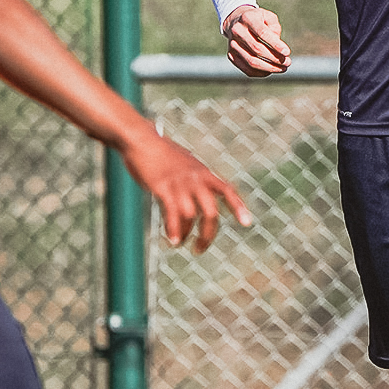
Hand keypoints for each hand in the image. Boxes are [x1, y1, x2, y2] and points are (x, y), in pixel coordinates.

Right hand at [121, 123, 252, 253]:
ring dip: (186, 234)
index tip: (247, 223)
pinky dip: (174, 231)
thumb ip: (194, 180)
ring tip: (179, 243)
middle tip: (199, 248)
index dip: (238, 206)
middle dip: (208, 234)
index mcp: (203, 173)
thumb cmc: (161, 154)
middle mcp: (195, 179)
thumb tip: (195, 198)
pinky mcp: (163, 188)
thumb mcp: (185, 165)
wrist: (141, 140)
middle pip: (211, 212)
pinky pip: (172, 214)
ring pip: (191, 216)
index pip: (227, 190)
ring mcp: (180, 184)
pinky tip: (172, 241)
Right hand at [224, 6, 291, 77]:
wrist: (235, 20)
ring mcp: (232, 44)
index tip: (287, 52)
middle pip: (257, 49)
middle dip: (275, 58)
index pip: (262, 33)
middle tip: (288, 62)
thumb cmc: (257, 19)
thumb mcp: (268, 17)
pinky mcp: (231, 55)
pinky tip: (270, 71)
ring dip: (269, 68)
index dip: (275, 45)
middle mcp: (237, 31)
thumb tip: (278, 46)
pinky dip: (260, 73)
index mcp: (248, 18)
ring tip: (282, 68)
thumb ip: (275, 28)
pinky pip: (246, 68)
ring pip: (251, 61)